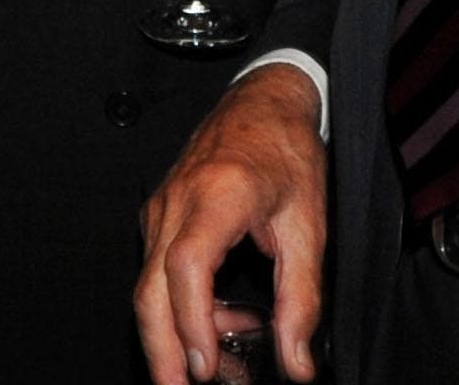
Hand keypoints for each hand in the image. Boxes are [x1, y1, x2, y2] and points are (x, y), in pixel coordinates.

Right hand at [136, 64, 327, 384]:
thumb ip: (301, 299)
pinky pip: (160, 270)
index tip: (205, 366)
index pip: (187, 266)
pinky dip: (183, 307)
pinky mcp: (162, 214)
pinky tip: (222, 322)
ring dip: (175, 336)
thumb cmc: (287, 150)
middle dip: (161, 351)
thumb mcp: (308, 227)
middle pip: (150, 288)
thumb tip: (297, 362)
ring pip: (150, 286)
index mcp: (219, 194)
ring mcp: (163, 206)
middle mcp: (179, 199)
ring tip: (217, 370)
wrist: (264, 99)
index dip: (191, 323)